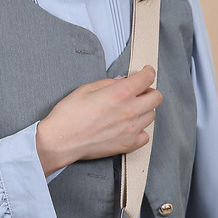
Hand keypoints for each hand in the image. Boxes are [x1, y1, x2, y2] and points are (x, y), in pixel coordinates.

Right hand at [35, 65, 161, 175]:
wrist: (60, 141)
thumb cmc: (68, 115)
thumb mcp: (85, 89)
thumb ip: (108, 83)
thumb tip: (121, 81)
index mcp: (119, 93)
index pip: (147, 78)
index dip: (148, 72)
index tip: (146, 73)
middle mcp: (129, 111)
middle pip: (156, 97)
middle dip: (149, 91)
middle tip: (139, 93)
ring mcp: (130, 130)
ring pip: (152, 116)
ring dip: (144, 110)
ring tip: (131, 111)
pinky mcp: (127, 145)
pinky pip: (145, 136)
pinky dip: (140, 131)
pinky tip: (129, 128)